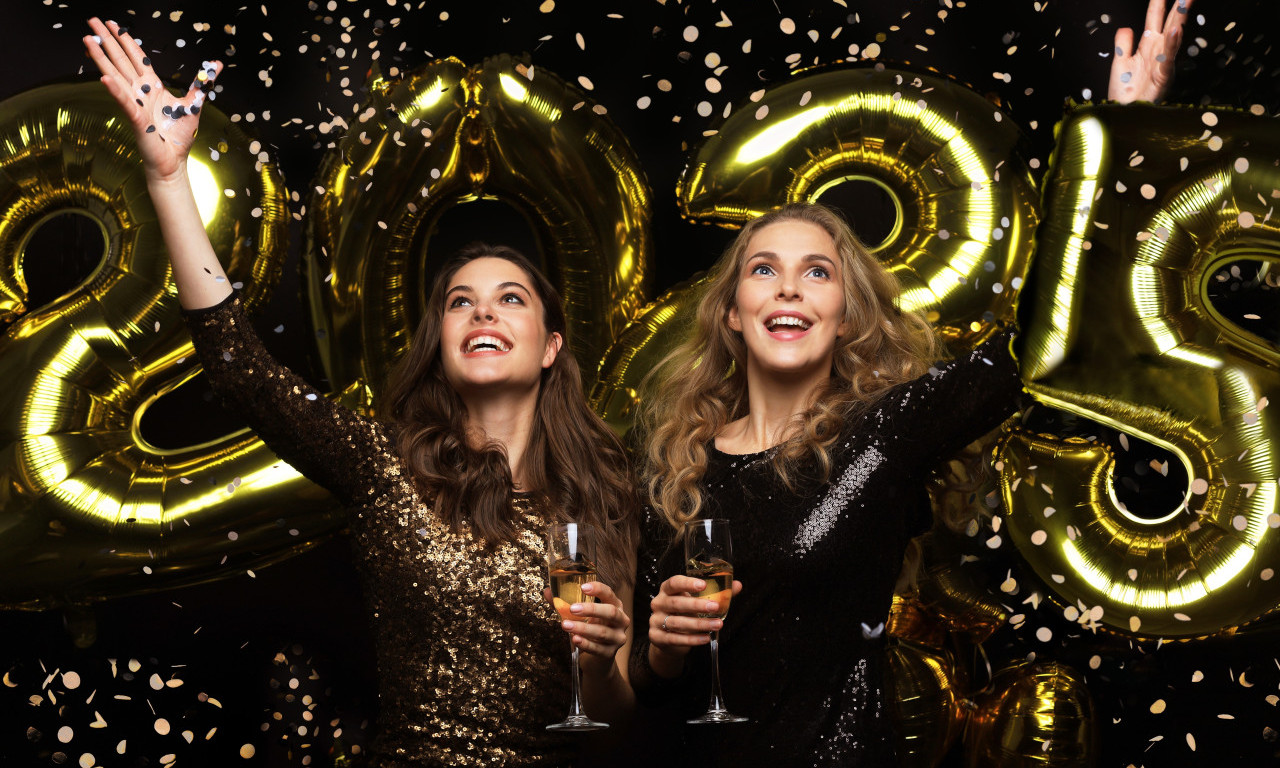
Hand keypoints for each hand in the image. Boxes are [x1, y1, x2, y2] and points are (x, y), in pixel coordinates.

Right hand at [82, 17, 220, 180]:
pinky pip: (123, 102)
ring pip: (115, 76)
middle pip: (121, 60)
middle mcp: (140, 92)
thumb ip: (202, 83)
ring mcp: (135, 104)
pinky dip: (115, 90)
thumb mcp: (194, 104)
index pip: (136, 57)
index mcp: (152, 86)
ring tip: (88, 39)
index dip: (125, 40)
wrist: (174, 161)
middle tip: (92, 20)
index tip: (113, 25)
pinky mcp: (136, 118)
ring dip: (101, 58)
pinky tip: (103, 78)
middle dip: (107, 40)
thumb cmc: (179, 136)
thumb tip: (217, 65)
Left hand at [544, 581, 629, 674]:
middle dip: (591, 609)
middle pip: (611, 612)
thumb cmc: (590, 629)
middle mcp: (621, 621)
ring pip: (602, 632)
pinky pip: (598, 649)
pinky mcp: (610, 654)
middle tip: (572, 608)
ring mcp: (618, 638)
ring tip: (566, 625)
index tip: (583, 587)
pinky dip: (586, 644)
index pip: (609, 594)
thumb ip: (566, 603)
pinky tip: (575, 639)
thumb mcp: (581, 615)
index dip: (598, 589)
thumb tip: (547, 592)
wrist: (597, 657)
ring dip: (583, 628)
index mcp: (615, 606)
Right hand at [648, 575, 742, 654]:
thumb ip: (717, 594)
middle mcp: (658, 603)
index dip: (687, 583)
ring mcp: (655, 621)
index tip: (703, 585)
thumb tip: (738, 585)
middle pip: (676, 603)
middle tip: (715, 607)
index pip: (674, 583)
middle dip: (696, 605)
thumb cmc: (685, 614)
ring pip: (677, 622)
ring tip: (717, 624)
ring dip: (699, 624)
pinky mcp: (656, 637)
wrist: (668, 638)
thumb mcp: (697, 601)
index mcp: (667, 590)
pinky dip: (692, 639)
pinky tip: (706, 637)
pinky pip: (674, 639)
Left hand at [1109, 0, 1193, 103]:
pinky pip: (1168, 57)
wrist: (1123, 114)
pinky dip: (1172, 44)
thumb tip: (1126, 27)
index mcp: (1148, 45)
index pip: (1156, 17)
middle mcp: (1158, 51)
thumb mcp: (1120, 62)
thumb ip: (1124, 44)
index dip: (1160, 2)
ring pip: (1173, 35)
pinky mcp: (1162, 76)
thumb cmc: (1124, 92)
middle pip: (1170, 21)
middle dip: (1180, 4)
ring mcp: (1162, 62)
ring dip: (1179, 17)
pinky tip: (1175, 30)